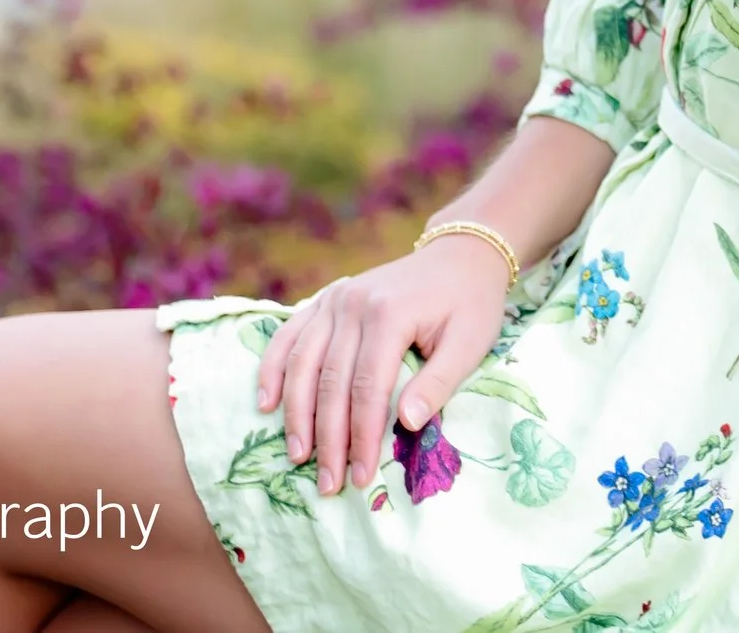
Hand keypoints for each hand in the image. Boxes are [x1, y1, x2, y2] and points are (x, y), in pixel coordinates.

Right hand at [256, 232, 510, 495]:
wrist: (460, 255)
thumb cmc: (471, 304)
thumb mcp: (470, 343)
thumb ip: (438, 383)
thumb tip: (406, 424)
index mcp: (390, 314)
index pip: (367, 388)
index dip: (361, 436)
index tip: (359, 477)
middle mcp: (353, 304)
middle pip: (330, 382)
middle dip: (327, 438)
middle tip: (327, 484)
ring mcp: (335, 298)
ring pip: (302, 362)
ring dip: (296, 413)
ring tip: (297, 456)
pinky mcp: (327, 298)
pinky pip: (290, 334)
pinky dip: (274, 368)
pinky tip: (267, 403)